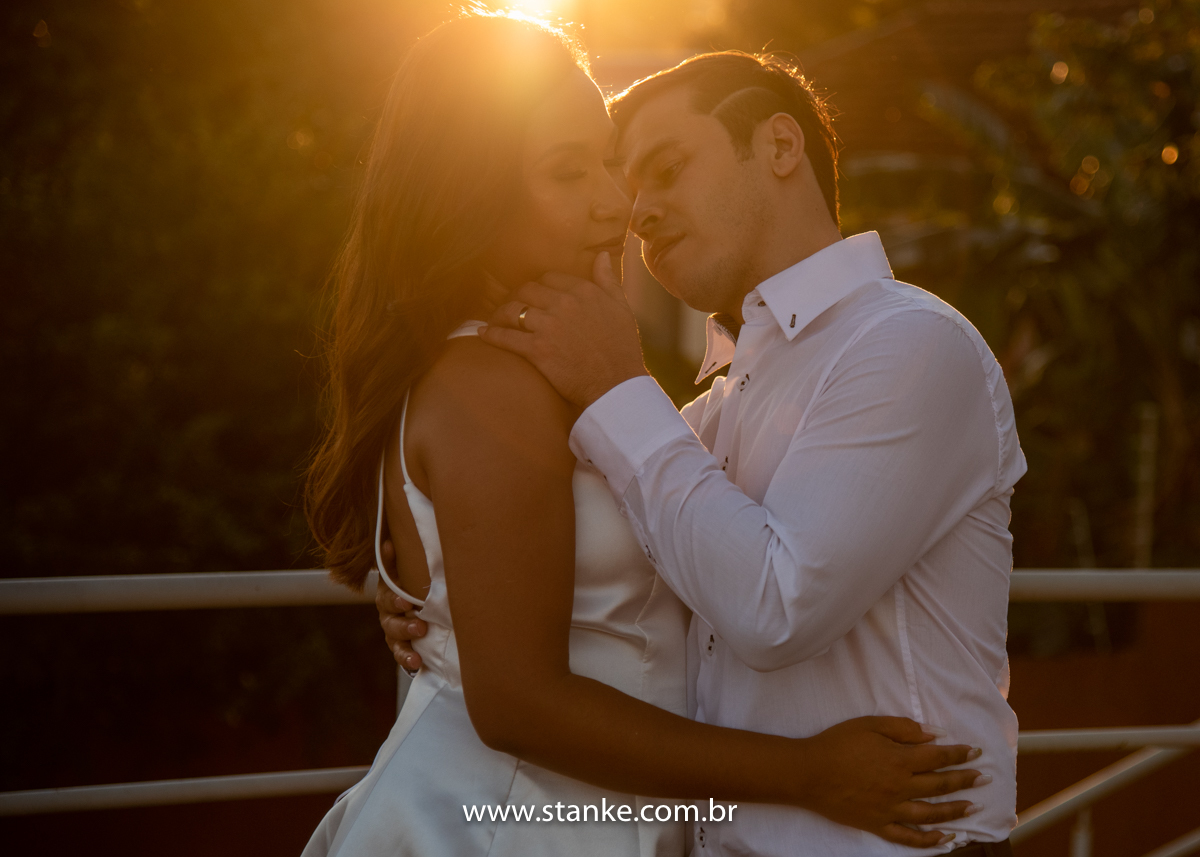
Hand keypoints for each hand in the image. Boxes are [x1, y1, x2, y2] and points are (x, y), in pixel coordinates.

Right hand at [375, 539, 425, 670]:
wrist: (412, 602)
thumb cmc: (409, 582)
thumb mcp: (404, 569)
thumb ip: (395, 559)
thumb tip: (388, 541)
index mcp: (388, 595)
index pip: (387, 598)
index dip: (395, 601)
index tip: (407, 604)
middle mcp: (388, 615)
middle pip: (391, 623)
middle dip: (404, 626)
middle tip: (419, 627)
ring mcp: (393, 632)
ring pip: (395, 642)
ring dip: (405, 648)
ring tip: (416, 655)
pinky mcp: (402, 646)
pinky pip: (401, 656)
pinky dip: (407, 661)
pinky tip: (416, 664)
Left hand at [479, 252, 649, 409]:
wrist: (616, 385)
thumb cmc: (621, 348)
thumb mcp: (622, 308)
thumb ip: (608, 280)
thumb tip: (600, 255)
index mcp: (583, 291)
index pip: (549, 278)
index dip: (538, 286)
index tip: (533, 296)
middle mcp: (564, 303)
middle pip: (527, 290)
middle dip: (516, 297)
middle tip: (511, 307)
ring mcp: (549, 326)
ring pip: (513, 310)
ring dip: (500, 314)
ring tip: (495, 320)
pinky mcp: (537, 350)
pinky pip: (506, 337)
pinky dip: (491, 334)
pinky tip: (483, 333)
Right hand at [796, 717, 983, 848]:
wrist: (807, 773)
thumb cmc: (836, 743)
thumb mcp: (869, 725)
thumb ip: (904, 729)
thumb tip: (935, 735)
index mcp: (899, 760)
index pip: (938, 757)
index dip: (959, 754)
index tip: (976, 752)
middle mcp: (900, 787)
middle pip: (940, 784)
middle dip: (965, 780)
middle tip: (984, 778)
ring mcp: (891, 810)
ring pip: (931, 813)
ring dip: (955, 810)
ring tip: (973, 807)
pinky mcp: (878, 824)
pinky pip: (908, 837)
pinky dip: (929, 840)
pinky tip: (945, 838)